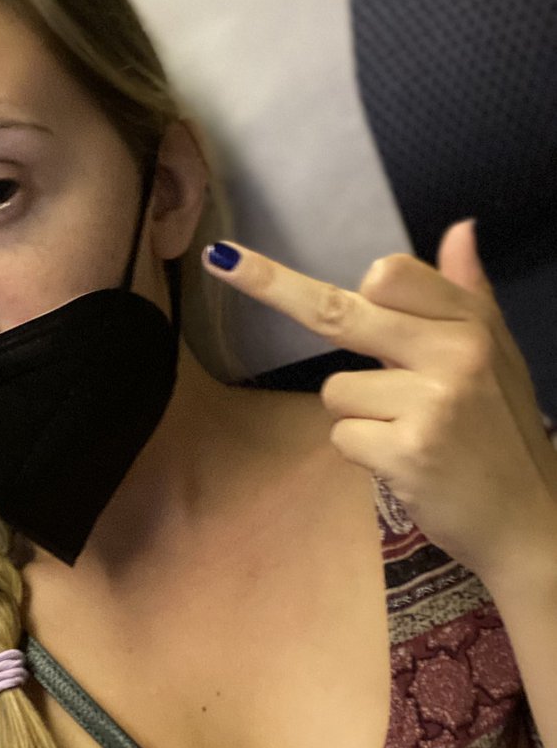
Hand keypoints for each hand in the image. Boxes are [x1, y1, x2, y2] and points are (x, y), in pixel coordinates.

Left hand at [202, 222, 556, 587]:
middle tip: (222, 261)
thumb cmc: (501, 432)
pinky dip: (363, 452)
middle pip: (339, 312)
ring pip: (336, 390)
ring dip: (359, 415)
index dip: (328, 275)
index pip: (389, 275)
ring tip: (410, 433)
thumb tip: (458, 228)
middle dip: (271, 286)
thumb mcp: (499, 354)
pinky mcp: (407, 450)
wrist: (528, 519)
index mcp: (472, 323)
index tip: (254, 257)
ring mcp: (431, 402)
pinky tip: (404, 462)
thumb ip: (467, 292)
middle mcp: (455, 352)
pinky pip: (341, 435)